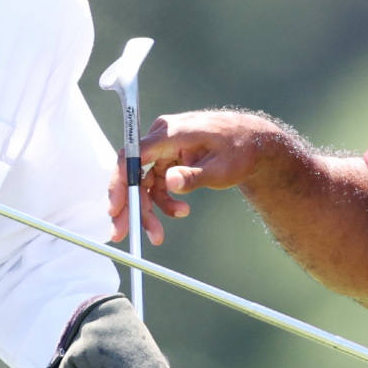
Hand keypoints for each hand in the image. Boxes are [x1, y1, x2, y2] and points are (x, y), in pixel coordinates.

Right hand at [108, 110, 283, 244]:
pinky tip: (180, 212)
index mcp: (170, 133)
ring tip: (158, 235)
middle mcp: (161, 138)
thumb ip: (194, 176)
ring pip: (143, 183)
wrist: (252, 142)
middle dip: (129, 205)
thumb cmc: (239, 150)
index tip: (115, 210)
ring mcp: (163, 149)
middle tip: (121, 233)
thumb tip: (169, 181)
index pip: (133, 157)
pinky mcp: (167, 160)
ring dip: (148, 210)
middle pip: (133, 173)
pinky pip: (156, 185)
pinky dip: (163, 202)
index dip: (120, 184)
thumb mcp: (221, 168)